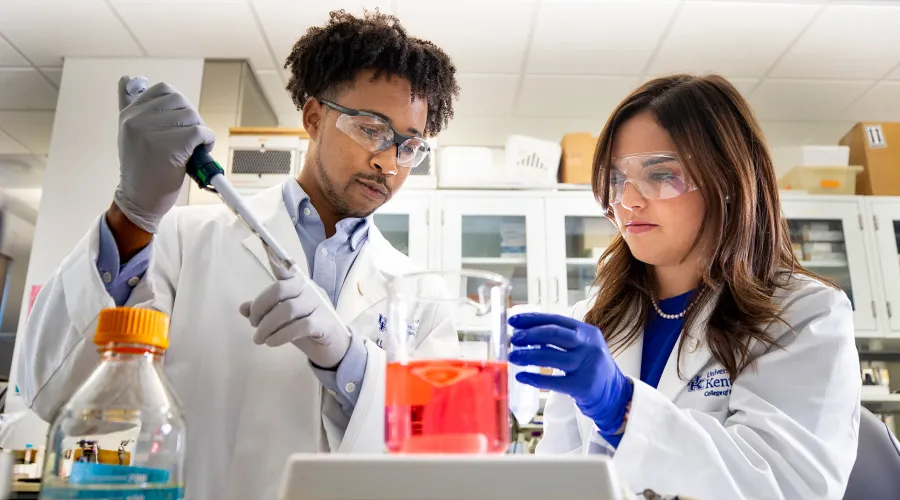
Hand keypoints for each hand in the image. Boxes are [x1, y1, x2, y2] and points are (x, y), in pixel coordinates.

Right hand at [114, 75, 214, 232]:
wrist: (139, 201)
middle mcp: (137, 120)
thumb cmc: (141, 169)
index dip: (178, 105)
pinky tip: (199, 152)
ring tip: (190, 148)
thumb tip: (130, 79)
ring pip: (192, 115)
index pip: (163, 90)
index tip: (177, 123)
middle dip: (190, 118)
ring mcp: (152, 132)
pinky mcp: (171, 146)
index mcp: (129, 114)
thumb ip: (131, 107)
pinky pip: (200, 132)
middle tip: (188, 139)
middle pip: (181, 101)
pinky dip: (207, 141)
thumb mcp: (129, 134)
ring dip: (199, 131)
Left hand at [239, 254, 351, 368]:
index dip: (276, 261)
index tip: (267, 252)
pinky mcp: (324, 324)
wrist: (334, 346)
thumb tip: (243, 308)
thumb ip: (265, 311)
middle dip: (260, 307)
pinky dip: (281, 336)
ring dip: (267, 326)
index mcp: (300, 285)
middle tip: (253, 323)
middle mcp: (309, 290)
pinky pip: (299, 327)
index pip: (287, 269)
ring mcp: (319, 306)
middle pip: (281, 289)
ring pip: (287, 310)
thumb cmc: (307, 329)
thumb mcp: (283, 319)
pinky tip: (272, 342)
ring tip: (259, 338)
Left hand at [507, 313, 631, 433]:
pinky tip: (522, 377)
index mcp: (587, 332)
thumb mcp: (583, 346)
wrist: (615, 395)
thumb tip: (525, 332)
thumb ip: (561, 338)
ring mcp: (587, 366)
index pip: (556, 320)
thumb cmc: (591, 367)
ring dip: (528, 356)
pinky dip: (534, 378)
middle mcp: (589, 346)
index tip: (514, 321)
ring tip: (513, 357)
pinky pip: (553, 381)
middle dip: (530, 335)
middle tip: (514, 340)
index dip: (533, 319)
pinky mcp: (582, 386)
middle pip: (554, 334)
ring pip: (551, 356)